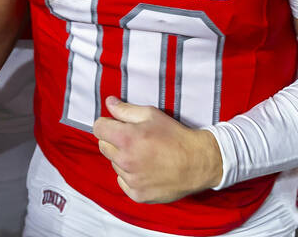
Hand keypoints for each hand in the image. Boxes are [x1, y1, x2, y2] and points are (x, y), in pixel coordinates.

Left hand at [93, 96, 221, 203]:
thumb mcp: (152, 115)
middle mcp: (125, 161)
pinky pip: (123, 182)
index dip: (106, 124)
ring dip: (123, 159)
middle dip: (114, 141)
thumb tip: (108, 102)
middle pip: (103, 146)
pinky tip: (146, 170)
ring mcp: (131, 180)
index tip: (115, 125)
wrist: (199, 162)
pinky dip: (130, 176)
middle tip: (133, 139)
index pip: (98, 129)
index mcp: (126, 139)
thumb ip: (126, 110)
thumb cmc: (176, 136)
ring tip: (144, 155)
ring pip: (114, 164)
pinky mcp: (138, 194)